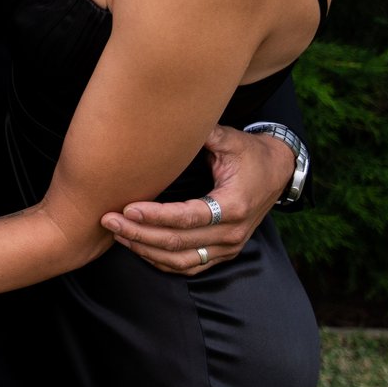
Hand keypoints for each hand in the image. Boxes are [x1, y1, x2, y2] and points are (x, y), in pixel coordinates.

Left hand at [102, 123, 294, 274]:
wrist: (278, 173)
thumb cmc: (249, 154)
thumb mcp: (230, 139)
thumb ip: (204, 133)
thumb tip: (170, 120)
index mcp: (234, 205)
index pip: (188, 217)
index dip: (155, 216)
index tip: (127, 208)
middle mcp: (232, 232)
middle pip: (179, 242)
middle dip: (140, 233)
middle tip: (109, 220)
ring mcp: (229, 246)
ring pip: (181, 260)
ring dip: (146, 250)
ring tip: (118, 233)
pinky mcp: (224, 253)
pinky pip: (190, 266)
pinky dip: (162, 260)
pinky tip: (138, 247)